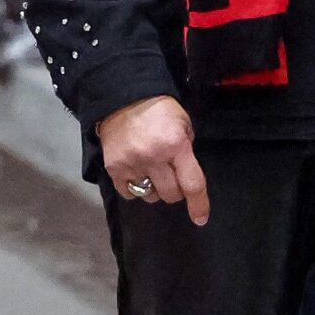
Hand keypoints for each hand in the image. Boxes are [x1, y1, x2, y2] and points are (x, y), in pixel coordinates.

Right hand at [99, 95, 210, 224]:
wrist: (122, 96)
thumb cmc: (159, 108)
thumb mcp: (183, 123)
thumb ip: (186, 149)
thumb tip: (185, 174)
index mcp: (176, 145)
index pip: (192, 183)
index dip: (198, 204)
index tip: (200, 218)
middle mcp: (154, 157)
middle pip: (170, 194)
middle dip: (175, 190)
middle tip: (172, 176)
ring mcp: (132, 164)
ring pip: (150, 196)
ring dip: (155, 189)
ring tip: (152, 170)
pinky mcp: (113, 168)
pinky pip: (129, 193)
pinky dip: (135, 188)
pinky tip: (137, 173)